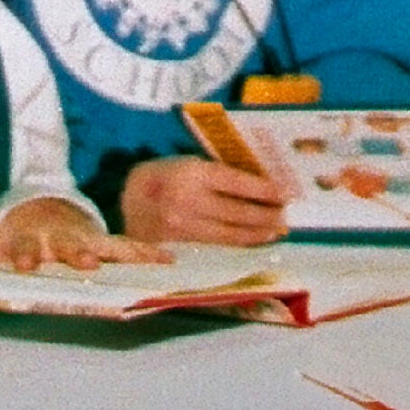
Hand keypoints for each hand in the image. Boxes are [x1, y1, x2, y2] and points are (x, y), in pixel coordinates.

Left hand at [0, 197, 172, 271]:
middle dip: (80, 254)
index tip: (25, 265)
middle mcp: (63, 237)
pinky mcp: (105, 241)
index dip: (25, 255)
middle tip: (88, 263)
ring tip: (146, 263)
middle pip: (72, 246)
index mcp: (32, 238)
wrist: (38, 204)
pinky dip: (147, 254)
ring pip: (107, 245)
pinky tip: (168, 261)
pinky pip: (128, 248)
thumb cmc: (17, 233)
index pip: (27, 247)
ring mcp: (87, 237)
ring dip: (124, 256)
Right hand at [119, 157, 288, 244]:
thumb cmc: (163, 177)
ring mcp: (183, 227)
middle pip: (237, 212)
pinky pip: (216, 246)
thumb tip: (259, 183)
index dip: (264, 189)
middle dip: (266, 216)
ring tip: (276, 231)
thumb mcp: (188, 163)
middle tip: (285, 216)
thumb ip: (218, 173)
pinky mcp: (180, 246)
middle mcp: (187, 201)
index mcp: (191, 173)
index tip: (285, 193)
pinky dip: (238, 244)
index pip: (236, 182)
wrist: (124, 201)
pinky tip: (253, 241)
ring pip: (229, 234)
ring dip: (257, 234)